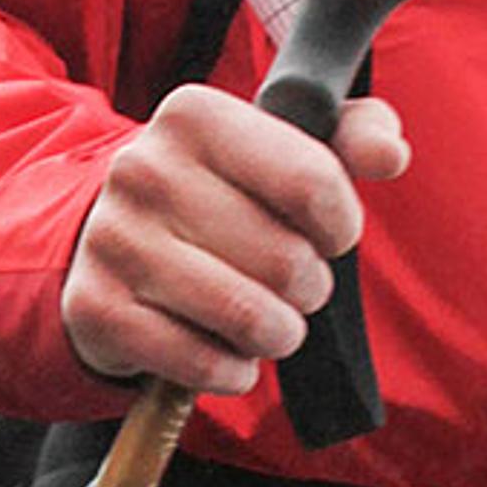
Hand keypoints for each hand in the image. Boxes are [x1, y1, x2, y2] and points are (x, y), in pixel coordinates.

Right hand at [63, 80, 409, 398]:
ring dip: (277, 334)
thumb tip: (389, 154)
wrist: (106, 243)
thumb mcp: (281, 148)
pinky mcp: (97, 308)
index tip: (326, 233)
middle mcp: (144, 169)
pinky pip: (204, 363)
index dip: (340, 224)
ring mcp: (115, 241)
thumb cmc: (218, 196)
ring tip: (265, 321)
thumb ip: (351, 137)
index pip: (313, 182)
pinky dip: (233, 371)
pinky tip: (226, 351)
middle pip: (287, 260)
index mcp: (194, 115)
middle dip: (308, 288)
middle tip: (289, 284)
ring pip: (250, 318)